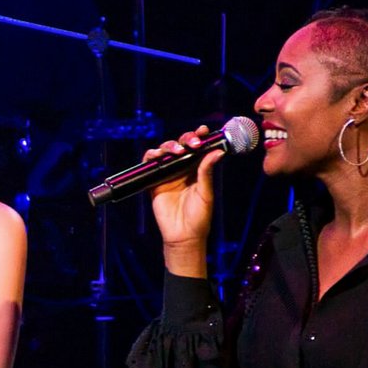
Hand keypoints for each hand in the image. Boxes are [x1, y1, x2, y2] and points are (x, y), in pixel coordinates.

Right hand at [144, 127, 221, 270]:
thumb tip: (217, 152)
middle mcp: (182, 169)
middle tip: (193, 143)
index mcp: (197, 169)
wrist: (183, 235)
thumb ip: (206, 172)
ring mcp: (167, 174)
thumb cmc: (199, 217)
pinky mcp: (154, 182)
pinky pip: (150, 164)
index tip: (204, 131)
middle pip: (181, 145)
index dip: (199, 136)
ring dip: (170, 146)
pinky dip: (152, 156)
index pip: (198, 148)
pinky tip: (158, 155)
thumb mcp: (206, 193)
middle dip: (186, 139)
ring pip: (165, 151)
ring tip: (178, 151)